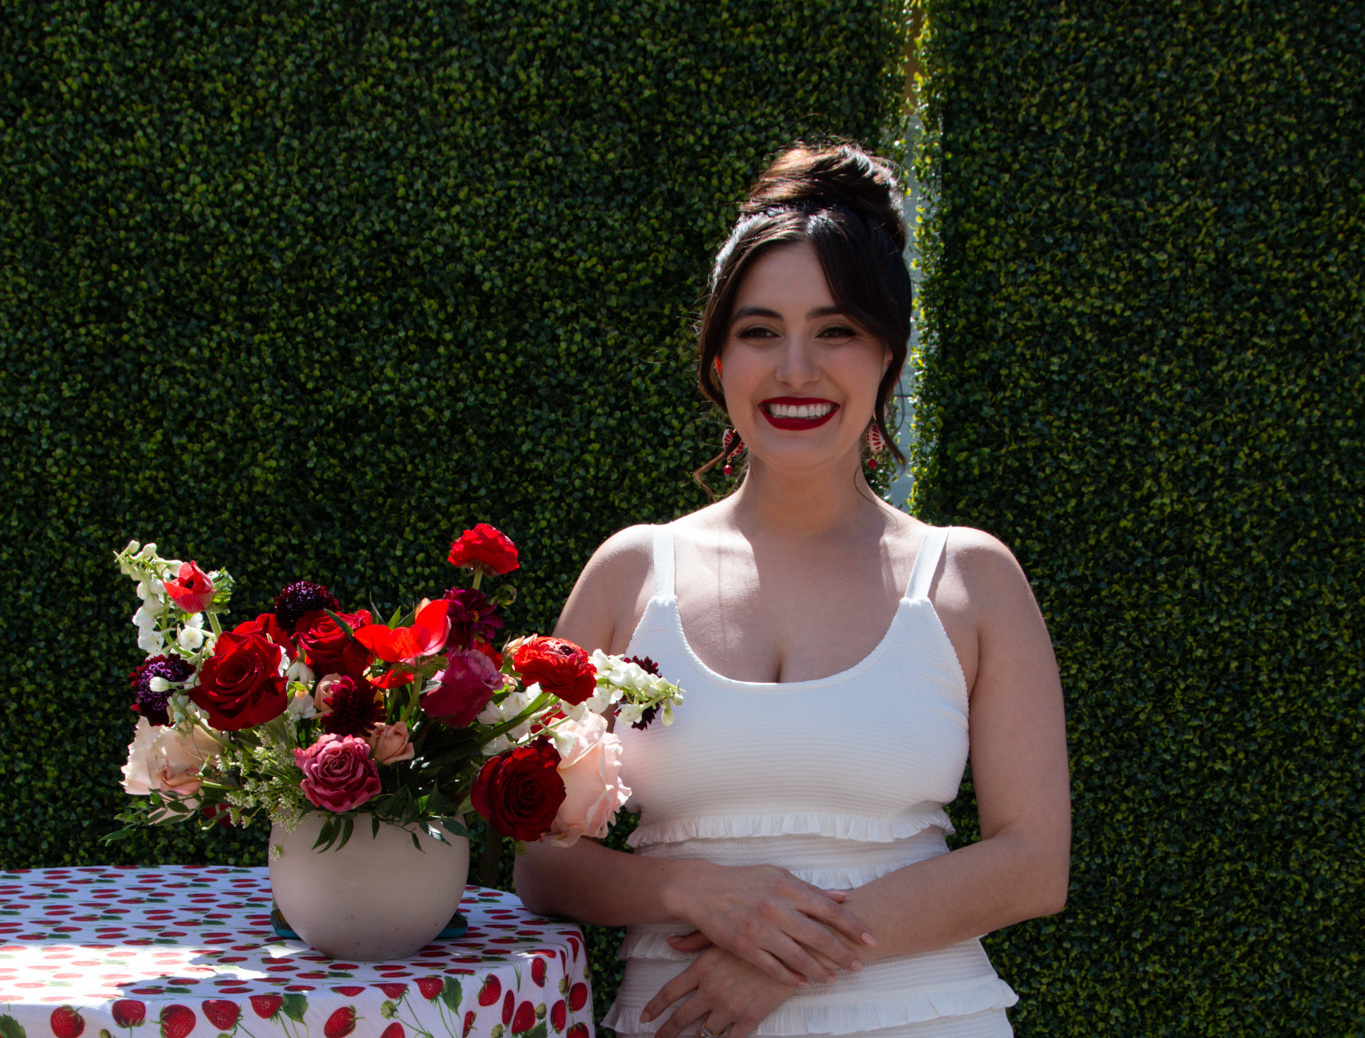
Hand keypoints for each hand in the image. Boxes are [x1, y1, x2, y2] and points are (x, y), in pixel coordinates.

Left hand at [642, 946, 797, 1037]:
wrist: (794, 947)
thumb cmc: (758, 934)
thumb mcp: (723, 932)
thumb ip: (694, 940)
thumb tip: (671, 942)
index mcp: (703, 969)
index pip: (670, 992)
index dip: (655, 1007)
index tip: (645, 1018)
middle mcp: (712, 990)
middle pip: (681, 1018)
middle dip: (667, 1032)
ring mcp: (731, 1007)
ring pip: (704, 1033)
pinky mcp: (751, 1018)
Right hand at [667, 864, 873, 984]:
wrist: (702, 890)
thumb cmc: (743, 881)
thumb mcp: (777, 876)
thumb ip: (810, 889)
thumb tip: (842, 896)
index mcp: (787, 888)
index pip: (829, 909)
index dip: (852, 926)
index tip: (870, 938)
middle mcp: (776, 909)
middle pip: (819, 936)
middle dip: (843, 954)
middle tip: (858, 965)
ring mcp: (760, 929)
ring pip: (799, 957)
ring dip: (820, 970)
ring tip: (833, 978)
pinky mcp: (744, 947)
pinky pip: (773, 968)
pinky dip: (791, 978)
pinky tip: (804, 983)